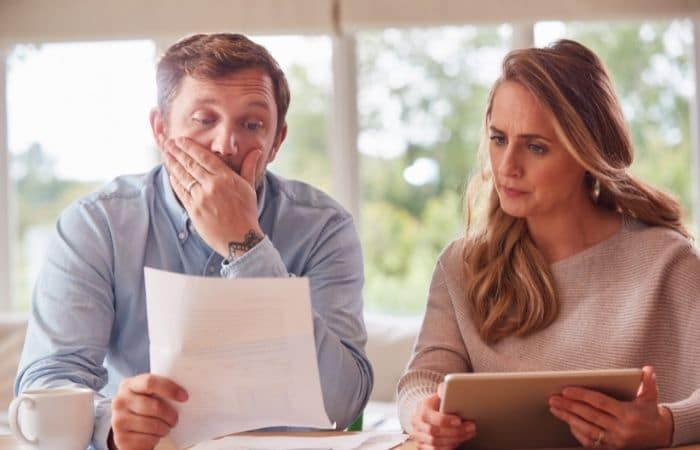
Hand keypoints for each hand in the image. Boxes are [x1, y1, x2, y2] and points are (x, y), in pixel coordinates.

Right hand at [111, 374, 187, 449]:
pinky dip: (155, 440)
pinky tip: (153, 436)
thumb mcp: (146, 394)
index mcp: (128, 385)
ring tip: (164, 428)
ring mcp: (118, 421)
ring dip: (164, 429)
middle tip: (174, 419)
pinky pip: (147, 440)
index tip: (184, 397)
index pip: (149, 382)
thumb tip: (184, 393)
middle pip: (154, 406)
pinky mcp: (121, 439)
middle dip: (170, 415)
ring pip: (153, 425)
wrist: (125, 428)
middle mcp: (120, 401)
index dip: (169, 389)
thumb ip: (159, 389)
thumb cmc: (143, 408)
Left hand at [163, 137, 263, 255]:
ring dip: (173, 164)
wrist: (240, 238)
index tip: (181, 140)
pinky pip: (181, 192)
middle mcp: (212, 186)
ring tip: (166, 155)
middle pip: (190, 164)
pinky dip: (175, 182)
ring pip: (183, 177)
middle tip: (168, 143)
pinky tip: (171, 174)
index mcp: (226, 178)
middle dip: (177, 152)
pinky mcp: (194, 210)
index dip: (190, 147)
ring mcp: (201, 198)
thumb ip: (248, 167)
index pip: (204, 157)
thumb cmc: (247, 213)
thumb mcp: (249, 188)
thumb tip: (257, 151)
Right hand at [410, 383, 475, 449]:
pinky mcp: (421, 446)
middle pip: (434, 433)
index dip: (445, 421)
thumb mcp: (439, 395)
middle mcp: (417, 424)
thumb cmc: (436, 404)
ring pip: (435, 444)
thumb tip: (449, 385)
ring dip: (454, 441)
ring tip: (468, 433)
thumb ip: (443, 390)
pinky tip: (459, 441)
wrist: (427, 413)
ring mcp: (418, 436)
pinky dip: (448, 447)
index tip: (459, 420)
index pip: (431, 418)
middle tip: (471, 428)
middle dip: (455, 432)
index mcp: (421, 410)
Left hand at [549, 366, 672, 447]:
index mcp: (629, 414)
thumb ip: (649, 382)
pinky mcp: (611, 449)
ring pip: (587, 430)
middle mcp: (621, 430)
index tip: (565, 390)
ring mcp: (615, 442)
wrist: (660, 437)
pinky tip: (567, 422)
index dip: (582, 396)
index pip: (600, 403)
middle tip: (553, 398)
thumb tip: (647, 369)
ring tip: (554, 408)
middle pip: (590, 416)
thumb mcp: (651, 397)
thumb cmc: (650, 413)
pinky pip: (590, 442)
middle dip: (569, 407)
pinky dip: (577, 432)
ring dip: (568, 419)